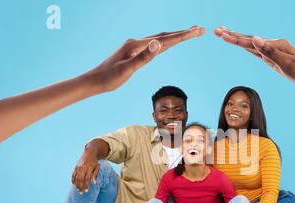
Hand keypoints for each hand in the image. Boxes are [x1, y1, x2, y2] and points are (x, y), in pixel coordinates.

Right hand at [72, 149, 98, 193]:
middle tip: (81, 193)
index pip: (87, 178)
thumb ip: (95, 175)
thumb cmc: (94, 162)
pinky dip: (73, 180)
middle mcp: (83, 167)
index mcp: (89, 168)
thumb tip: (94, 183)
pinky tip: (74, 185)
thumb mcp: (97, 167)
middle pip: (81, 179)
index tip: (86, 191)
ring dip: (76, 185)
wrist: (89, 153)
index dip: (86, 185)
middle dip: (81, 186)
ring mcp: (78, 167)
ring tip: (78, 190)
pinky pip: (73, 175)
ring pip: (76, 177)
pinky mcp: (75, 167)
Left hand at [85, 26, 204, 92]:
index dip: (182, 36)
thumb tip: (158, 43)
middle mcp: (137, 42)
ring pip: (160, 39)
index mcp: (137, 45)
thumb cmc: (109, 78)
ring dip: (176, 36)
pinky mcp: (134, 52)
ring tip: (190, 33)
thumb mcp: (127, 70)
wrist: (94, 81)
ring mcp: (135, 46)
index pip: (165, 40)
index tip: (197, 31)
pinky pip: (154, 45)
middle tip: (200, 30)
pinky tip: (169, 43)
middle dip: (183, 33)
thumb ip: (143, 57)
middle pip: (165, 36)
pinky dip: (166, 42)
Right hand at [214, 26, 294, 84]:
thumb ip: (269, 51)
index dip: (235, 39)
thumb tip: (256, 39)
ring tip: (224, 34)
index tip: (222, 34)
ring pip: (250, 43)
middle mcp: (271, 44)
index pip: (250, 42)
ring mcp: (271, 49)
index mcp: (273, 45)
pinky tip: (241, 43)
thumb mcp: (285, 63)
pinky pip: (255, 50)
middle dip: (231, 35)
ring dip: (237, 38)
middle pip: (248, 39)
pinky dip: (246, 45)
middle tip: (216, 30)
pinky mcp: (271, 55)